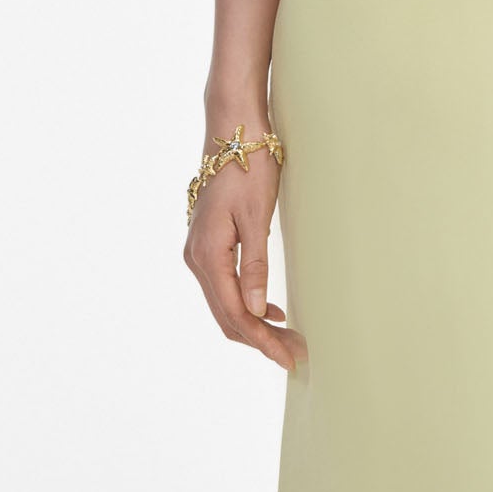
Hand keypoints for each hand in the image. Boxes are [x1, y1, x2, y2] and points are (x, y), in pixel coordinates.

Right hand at [185, 130, 298, 369]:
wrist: (232, 134)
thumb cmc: (249, 170)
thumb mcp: (258, 218)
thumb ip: (256, 267)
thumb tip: (259, 311)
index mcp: (208, 255)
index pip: (236, 313)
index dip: (263, 341)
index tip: (289, 357)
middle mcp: (197, 259)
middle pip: (227, 316)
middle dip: (260, 340)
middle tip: (295, 354)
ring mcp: (198, 254)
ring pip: (224, 305)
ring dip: (255, 325)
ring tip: (288, 338)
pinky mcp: (207, 247)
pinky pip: (223, 288)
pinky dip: (246, 306)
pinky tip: (271, 312)